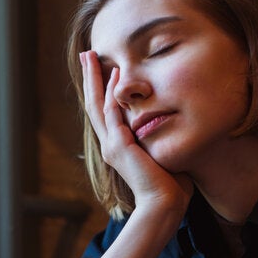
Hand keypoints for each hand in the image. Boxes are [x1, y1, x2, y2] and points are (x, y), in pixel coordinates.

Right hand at [80, 51, 192, 213]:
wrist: (165, 203)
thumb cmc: (169, 184)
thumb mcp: (160, 153)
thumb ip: (158, 138)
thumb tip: (171, 124)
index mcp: (117, 146)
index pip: (104, 111)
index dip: (100, 89)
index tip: (101, 68)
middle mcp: (110, 144)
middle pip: (93, 103)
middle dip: (90, 77)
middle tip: (86, 54)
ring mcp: (112, 145)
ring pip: (98, 104)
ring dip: (95, 78)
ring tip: (93, 56)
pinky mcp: (120, 146)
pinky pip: (113, 113)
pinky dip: (112, 93)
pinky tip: (114, 76)